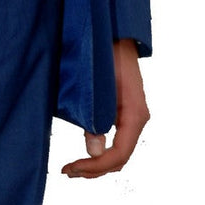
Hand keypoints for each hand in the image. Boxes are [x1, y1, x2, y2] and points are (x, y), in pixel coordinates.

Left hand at [61, 39, 149, 179]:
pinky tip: (85, 153)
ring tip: (72, 167)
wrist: (113, 35)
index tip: (71, 167)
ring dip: (97, 164)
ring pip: (119, 153)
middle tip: (67, 170)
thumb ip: (95, 118)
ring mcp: (132, 117)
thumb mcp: (96, 88)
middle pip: (120, 158)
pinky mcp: (124, 114)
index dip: (95, 166)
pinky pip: (117, 141)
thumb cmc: (104, 55)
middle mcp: (137, 118)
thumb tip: (94, 150)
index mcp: (135, 114)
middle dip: (94, 169)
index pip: (119, 154)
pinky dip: (101, 153)